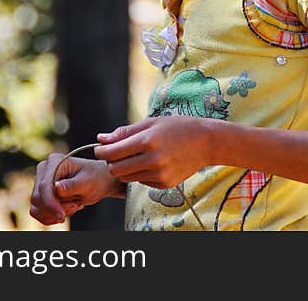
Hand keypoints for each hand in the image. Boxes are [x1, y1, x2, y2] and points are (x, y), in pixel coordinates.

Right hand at [29, 154, 124, 225]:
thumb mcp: (88, 181)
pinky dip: (50, 217)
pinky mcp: (41, 193)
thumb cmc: (96, 177)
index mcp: (54, 161)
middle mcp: (44, 169)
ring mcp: (41, 181)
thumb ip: (73, 185)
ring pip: (36, 207)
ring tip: (74, 205)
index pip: (44, 186)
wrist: (99, 181)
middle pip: (37, 198)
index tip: (62, 216)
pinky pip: (37, 212)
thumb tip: (56, 187)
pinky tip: (66, 211)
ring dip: (54, 213)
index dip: (51, 203)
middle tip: (76, 206)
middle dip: (55, 208)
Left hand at [94, 116, 211, 189]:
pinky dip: (140, 173)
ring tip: (135, 156)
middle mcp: (153, 160)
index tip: (101, 148)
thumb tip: (101, 139)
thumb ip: (125, 132)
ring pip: (126, 177)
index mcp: (148, 141)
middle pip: (115, 169)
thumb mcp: (151, 123)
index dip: (102, 151)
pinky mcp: (164, 184)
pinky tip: (151, 162)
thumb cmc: (178, 127)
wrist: (206, 142)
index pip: (112, 152)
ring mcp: (159, 174)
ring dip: (125, 168)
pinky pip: (141, 181)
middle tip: (116, 153)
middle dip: (111, 161)